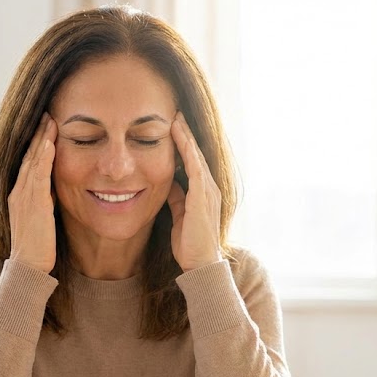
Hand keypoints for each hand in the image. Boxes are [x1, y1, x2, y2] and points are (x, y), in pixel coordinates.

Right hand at [8, 113, 57, 272]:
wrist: (28, 266)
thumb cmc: (37, 246)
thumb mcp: (41, 218)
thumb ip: (45, 201)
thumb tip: (55, 189)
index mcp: (19, 194)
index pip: (29, 162)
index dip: (36, 143)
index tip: (45, 125)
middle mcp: (18, 192)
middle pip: (29, 156)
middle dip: (38, 134)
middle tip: (46, 113)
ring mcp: (24, 197)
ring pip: (32, 162)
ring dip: (41, 139)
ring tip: (49, 120)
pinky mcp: (33, 204)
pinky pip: (38, 176)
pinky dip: (43, 158)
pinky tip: (49, 144)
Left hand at [167, 111, 221, 270]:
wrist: (201, 263)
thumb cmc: (190, 243)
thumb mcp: (180, 213)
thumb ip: (176, 197)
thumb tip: (167, 182)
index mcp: (204, 191)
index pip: (193, 161)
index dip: (184, 143)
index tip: (173, 125)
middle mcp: (209, 187)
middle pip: (197, 153)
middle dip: (186, 133)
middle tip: (175, 113)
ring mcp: (208, 191)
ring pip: (197, 157)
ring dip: (186, 137)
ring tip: (176, 119)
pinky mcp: (202, 198)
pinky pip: (195, 169)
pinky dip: (188, 152)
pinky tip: (180, 139)